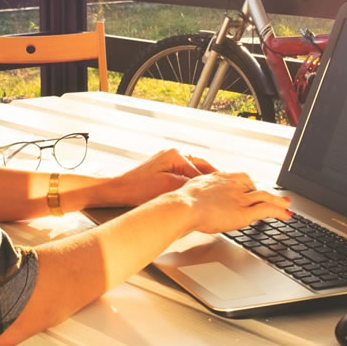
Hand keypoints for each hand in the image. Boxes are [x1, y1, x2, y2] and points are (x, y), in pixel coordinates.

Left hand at [100, 148, 217, 206]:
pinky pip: (184, 172)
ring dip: (202, 179)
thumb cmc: (139, 189)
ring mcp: (168, 160)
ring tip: (215, 189)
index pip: (201, 171)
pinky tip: (197, 190)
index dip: (213, 183)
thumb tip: (205, 188)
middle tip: (227, 187)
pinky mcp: (163, 167)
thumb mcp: (168, 187)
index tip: (225, 191)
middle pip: (200, 166)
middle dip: (212, 177)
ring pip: (193, 169)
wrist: (119, 190)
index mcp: (176, 155)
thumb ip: (188, 185)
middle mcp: (173, 154)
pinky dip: (192, 180)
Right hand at [173, 172, 290, 234]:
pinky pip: (266, 209)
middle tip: (274, 196)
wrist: (184, 206)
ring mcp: (240, 198)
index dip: (249, 185)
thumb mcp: (190, 190)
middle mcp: (233, 185)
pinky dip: (279, 211)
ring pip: (265, 196)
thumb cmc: (182, 201)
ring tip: (287, 205)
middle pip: (255, 186)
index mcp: (220, 178)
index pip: (241, 179)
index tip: (253, 188)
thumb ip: (196, 193)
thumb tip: (189, 200)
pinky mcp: (245, 211)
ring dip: (278, 201)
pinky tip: (285, 215)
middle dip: (265, 192)